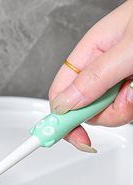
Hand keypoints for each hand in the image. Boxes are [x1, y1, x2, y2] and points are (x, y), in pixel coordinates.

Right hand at [49, 0, 132, 151]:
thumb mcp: (128, 49)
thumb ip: (95, 76)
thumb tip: (65, 103)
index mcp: (91, 50)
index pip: (61, 91)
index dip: (59, 116)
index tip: (59, 135)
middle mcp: (102, 67)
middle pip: (85, 108)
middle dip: (104, 111)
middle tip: (125, 95)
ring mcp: (118, 79)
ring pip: (108, 112)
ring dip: (125, 107)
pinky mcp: (131, 88)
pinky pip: (125, 110)